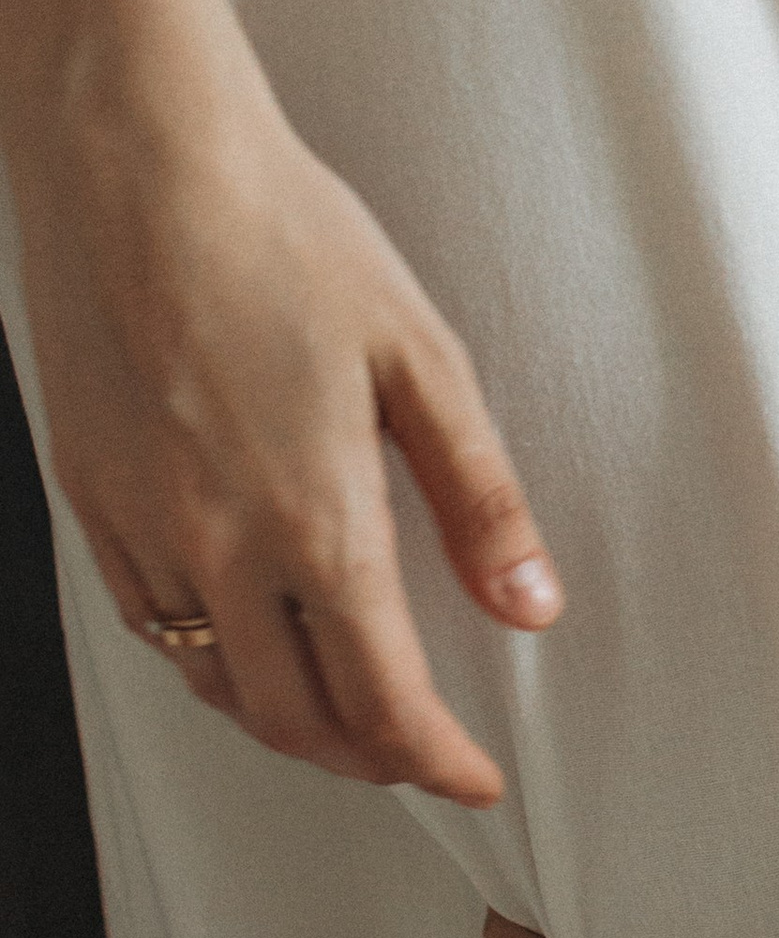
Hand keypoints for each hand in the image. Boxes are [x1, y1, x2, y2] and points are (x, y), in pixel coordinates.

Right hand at [21, 64, 561, 804]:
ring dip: (287, 718)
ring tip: (345, 709)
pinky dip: (212, 661)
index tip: (476, 780)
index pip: (385, 701)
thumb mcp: (423, 360)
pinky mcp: (87, 497)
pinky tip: (253, 637)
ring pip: (215, 683)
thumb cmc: (285, 236)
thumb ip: (480, 500)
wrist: (134, 157)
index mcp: (316, 522)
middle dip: (367, 759)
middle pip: (295, 721)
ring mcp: (140, 527)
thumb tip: (532, 607)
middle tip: (416, 754)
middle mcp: (219, 548)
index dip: (438, 762)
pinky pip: (152, 622)